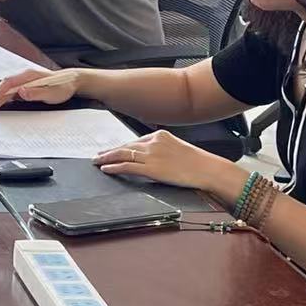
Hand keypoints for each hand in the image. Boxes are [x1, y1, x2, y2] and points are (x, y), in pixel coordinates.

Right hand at [0, 68, 80, 114]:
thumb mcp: (52, 92)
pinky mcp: (22, 88)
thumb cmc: (62, 86)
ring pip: (2, 90)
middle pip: (0, 87)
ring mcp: (21, 83)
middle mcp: (21, 78)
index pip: (7, 85)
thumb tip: (21, 92)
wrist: (70, 81)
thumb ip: (36, 93)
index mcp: (27, 76)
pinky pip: (7, 94)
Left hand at [93, 128, 233, 192]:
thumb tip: (153, 157)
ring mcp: (151, 155)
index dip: (122, 147)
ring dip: (107, 158)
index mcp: (160, 135)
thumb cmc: (198, 162)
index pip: (136, 141)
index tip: (113, 150)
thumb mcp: (179, 148)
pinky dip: (114, 167)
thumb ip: (164, 149)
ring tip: (97, 161)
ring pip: (123, 154)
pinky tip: (106, 169)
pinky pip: (127, 166)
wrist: (208, 170)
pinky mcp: (151, 168)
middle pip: (126, 146)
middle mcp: (153, 142)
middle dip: (110, 151)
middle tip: (98, 155)